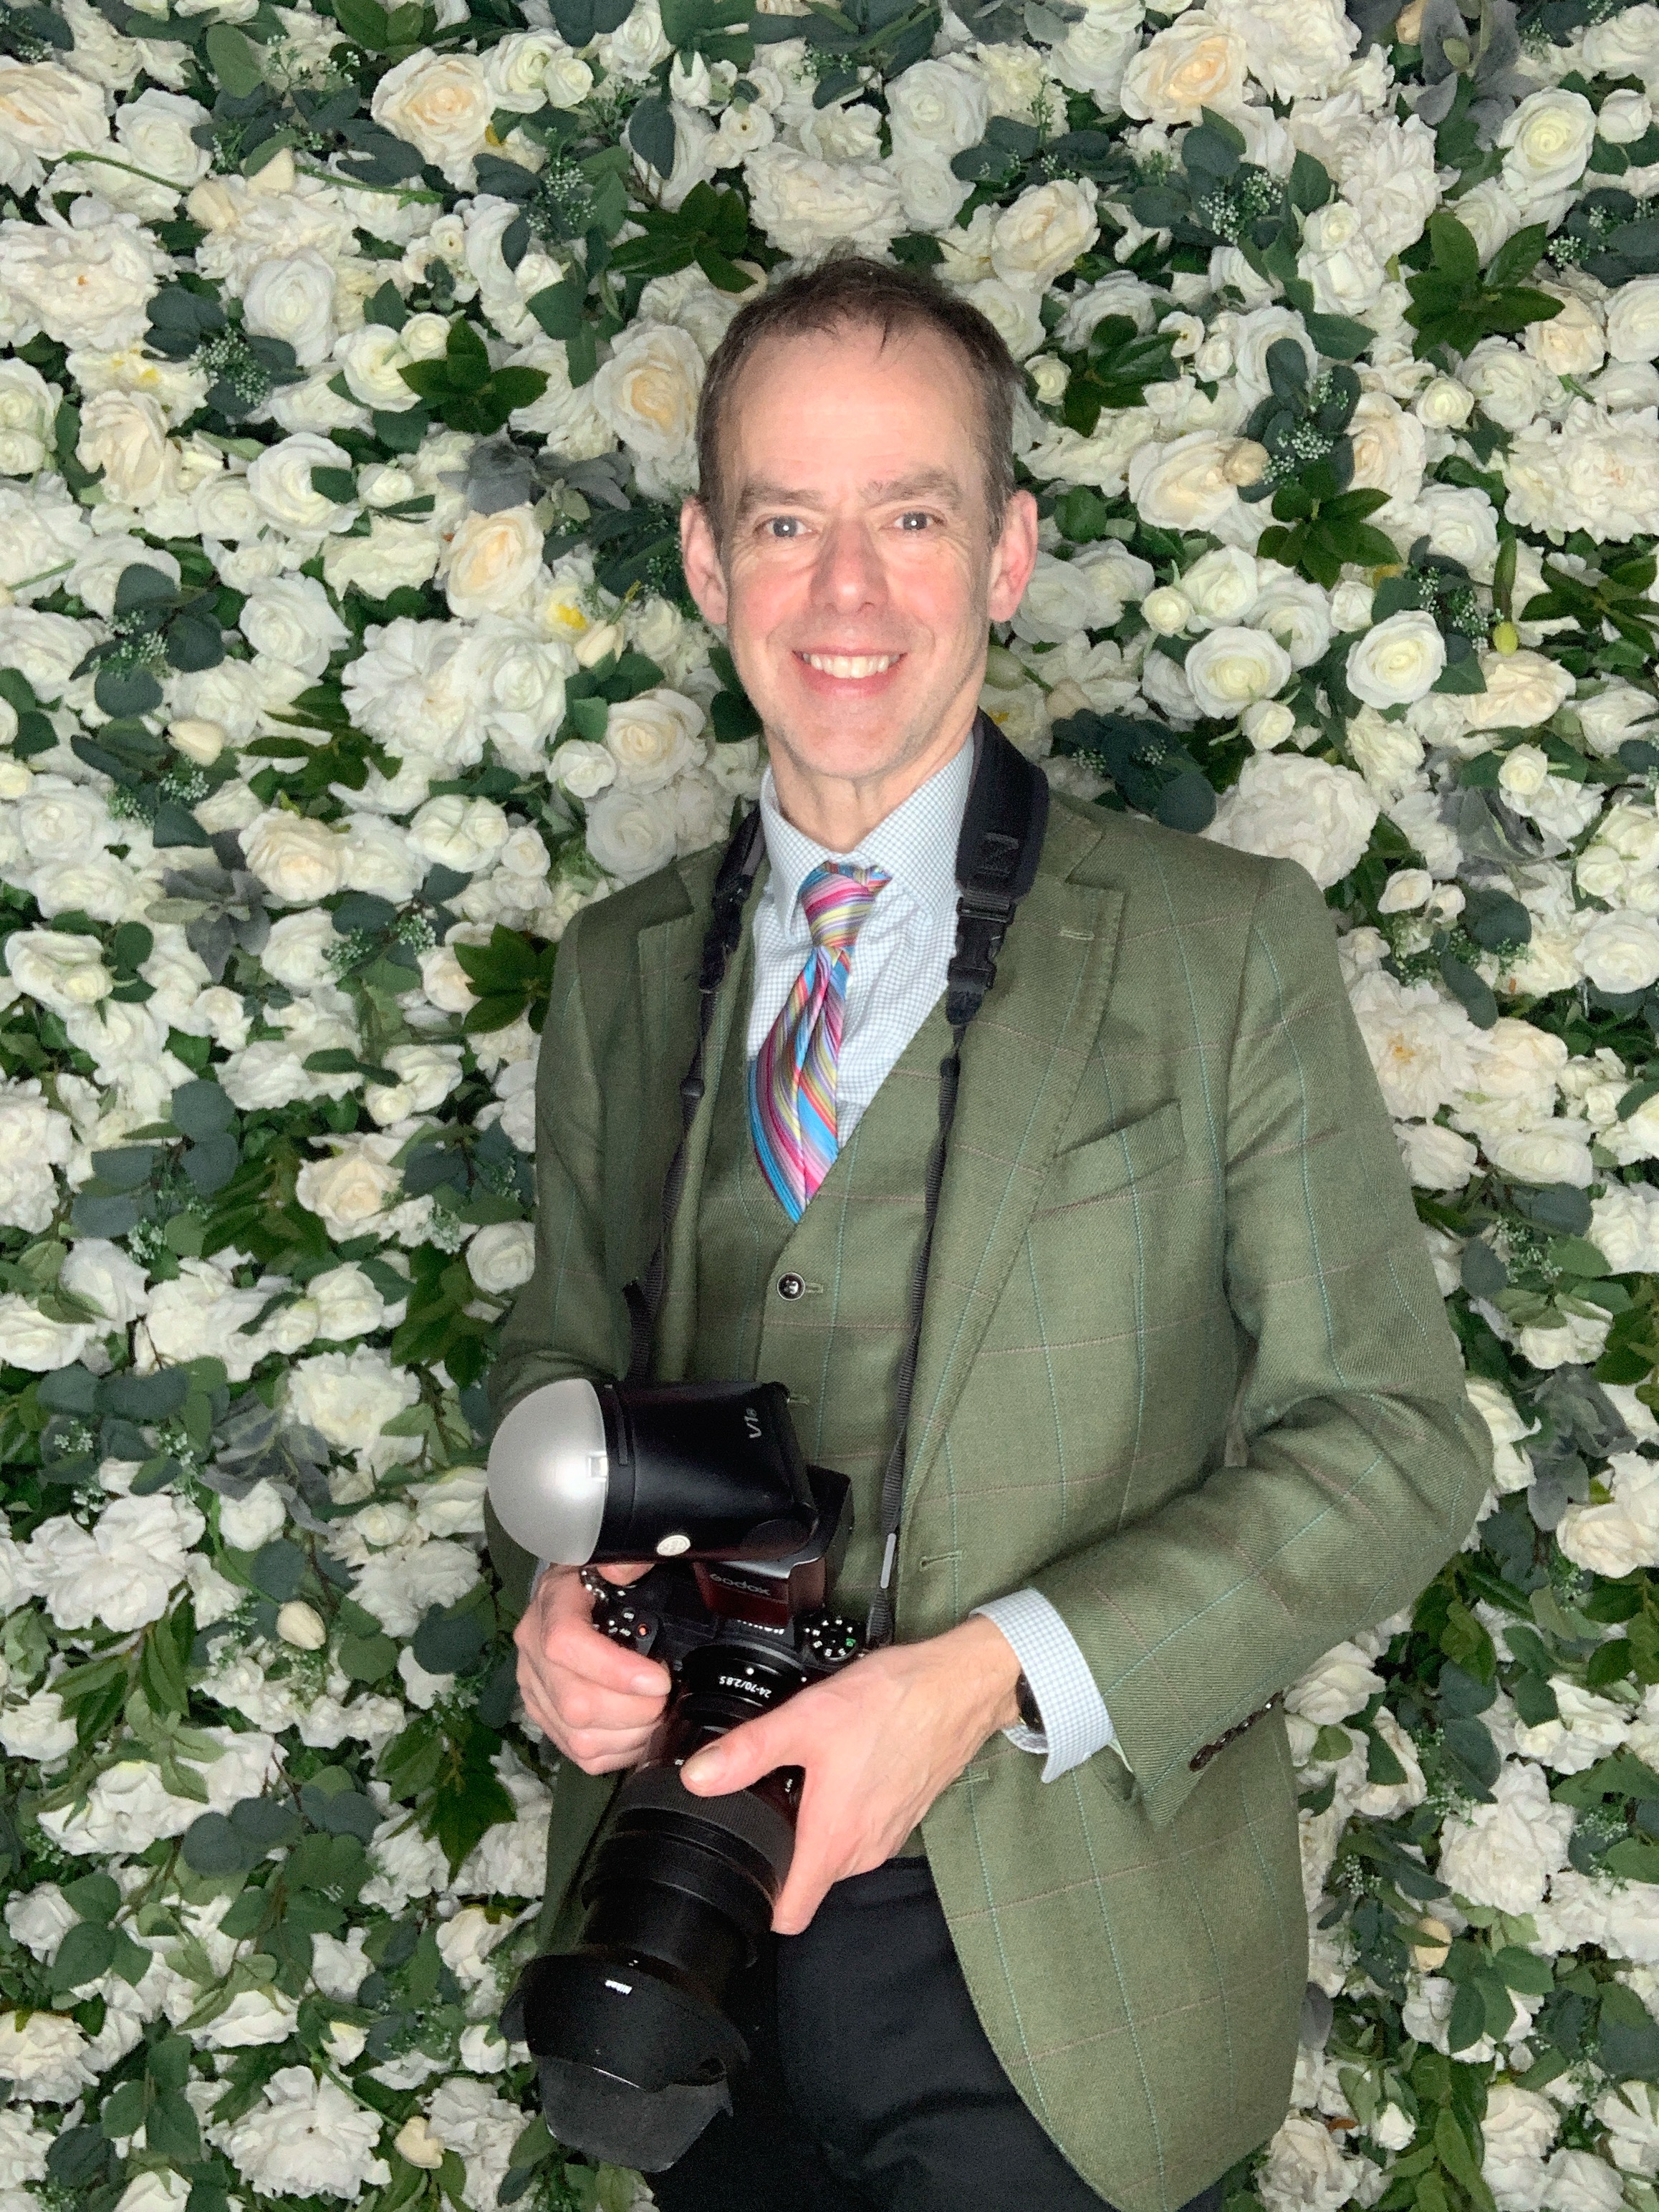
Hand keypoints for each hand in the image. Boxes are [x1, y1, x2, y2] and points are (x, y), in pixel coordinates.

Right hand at [514, 1562, 670, 1773]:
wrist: (577, 1595)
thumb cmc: (605, 1581)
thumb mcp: (618, 1558)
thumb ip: (629, 1559)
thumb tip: (622, 1571)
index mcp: (550, 1606)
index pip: (566, 1644)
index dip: (615, 1670)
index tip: (659, 1678)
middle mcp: (533, 1652)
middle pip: (575, 1702)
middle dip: (635, 1709)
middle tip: (666, 1694)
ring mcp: (536, 1690)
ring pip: (578, 1737)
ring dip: (631, 1734)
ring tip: (658, 1712)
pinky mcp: (547, 1719)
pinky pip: (580, 1754)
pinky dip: (619, 1751)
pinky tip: (639, 1729)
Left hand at [678, 1615, 1022, 1934]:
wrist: (958, 1687)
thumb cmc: (892, 1704)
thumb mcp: (805, 1720)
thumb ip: (747, 1753)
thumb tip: (698, 1777)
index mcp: (833, 1840)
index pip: (788, 1915)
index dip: (755, 1905)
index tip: (733, 1876)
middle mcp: (862, 1850)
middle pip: (805, 1881)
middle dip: (779, 1852)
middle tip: (759, 1805)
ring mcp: (885, 1835)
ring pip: (832, 1854)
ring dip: (812, 1829)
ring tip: (796, 1781)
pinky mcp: (901, 1816)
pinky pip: (859, 1831)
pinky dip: (841, 1812)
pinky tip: (835, 1768)